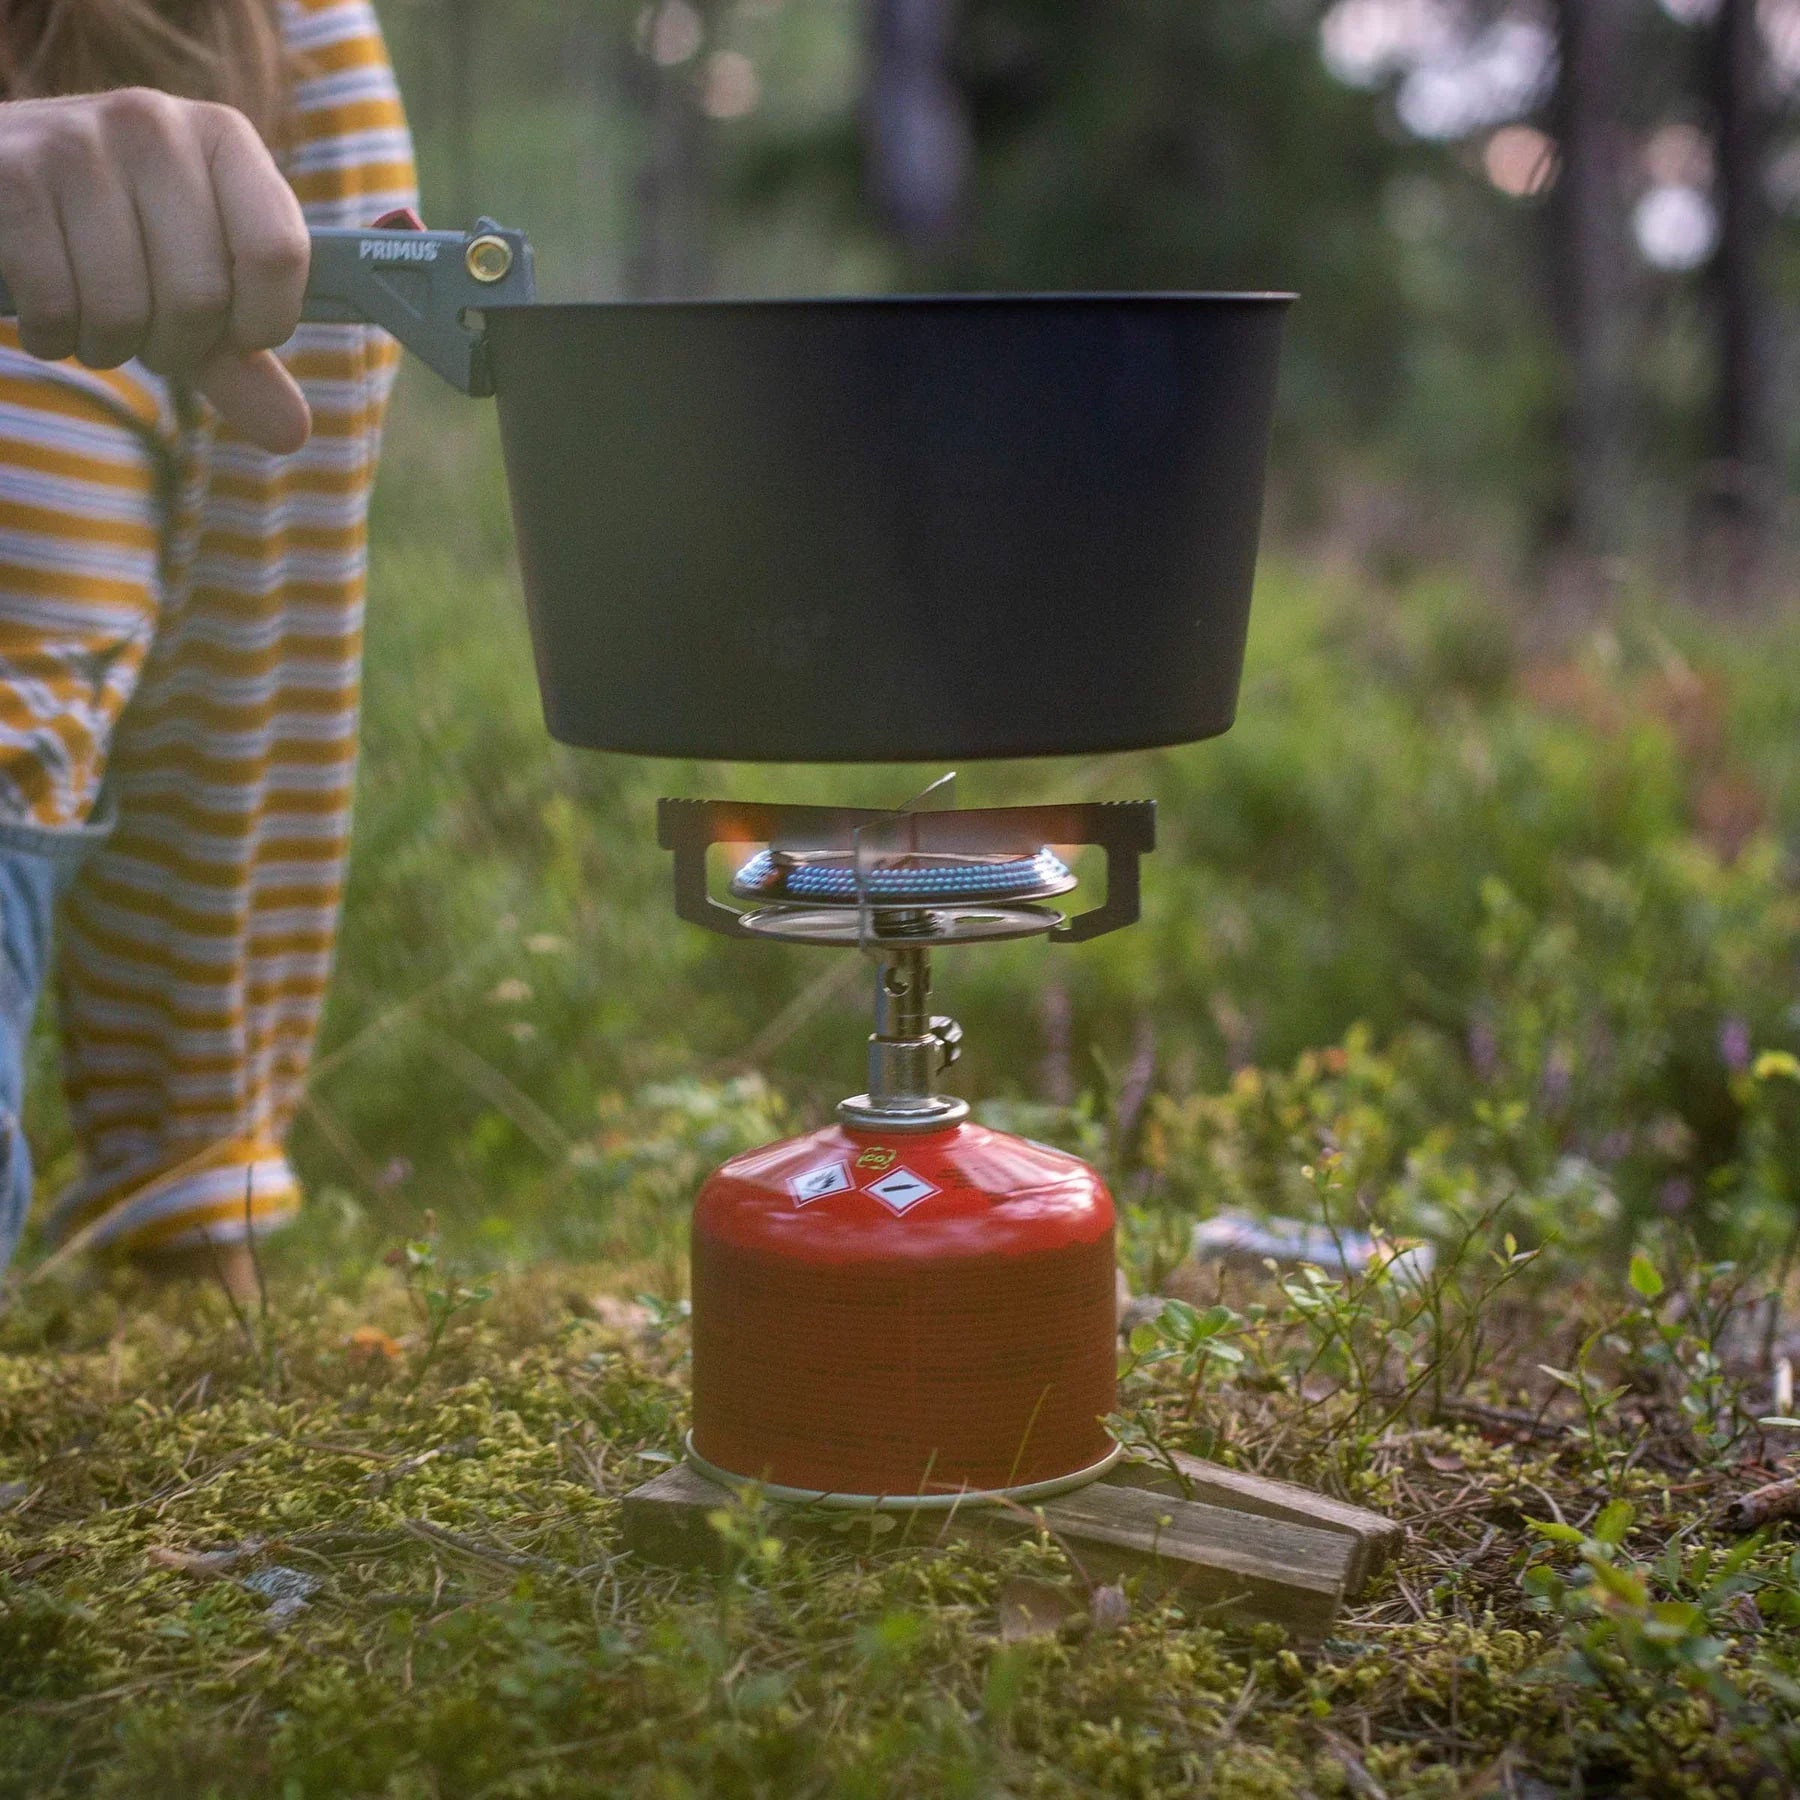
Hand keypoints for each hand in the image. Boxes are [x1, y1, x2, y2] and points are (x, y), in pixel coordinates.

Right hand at [0, 89, 311, 452]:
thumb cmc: (116, 238)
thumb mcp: (192, 288)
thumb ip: (243, 361)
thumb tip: (293, 433)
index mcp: (223, 139)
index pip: (279, 253)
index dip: (260, 322)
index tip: (233, 332)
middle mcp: (155, 124)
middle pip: (202, 296)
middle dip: (175, 346)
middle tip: (146, 325)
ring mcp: (76, 142)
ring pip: (125, 309)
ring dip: (109, 346)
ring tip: (94, 312)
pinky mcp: (10, 177)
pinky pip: (57, 307)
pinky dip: (55, 337)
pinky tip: (49, 309)